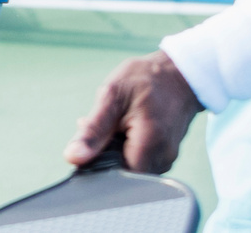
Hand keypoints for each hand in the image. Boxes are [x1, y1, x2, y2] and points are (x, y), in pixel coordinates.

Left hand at [66, 51, 201, 173]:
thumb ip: (93, 130)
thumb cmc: (144, 79)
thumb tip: (73, 157)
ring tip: (117, 123)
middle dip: (107, 154)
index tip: (94, 142)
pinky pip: (142, 161)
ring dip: (117, 149)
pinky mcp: (167, 155)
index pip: (118, 176)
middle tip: (106, 126)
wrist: (177, 74)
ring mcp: (168, 158)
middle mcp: (163, 157)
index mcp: (150, 143)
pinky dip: (129, 148)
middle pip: (126, 173)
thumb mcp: (111, 96)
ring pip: (133, 167)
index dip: (99, 164)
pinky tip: (126, 127)